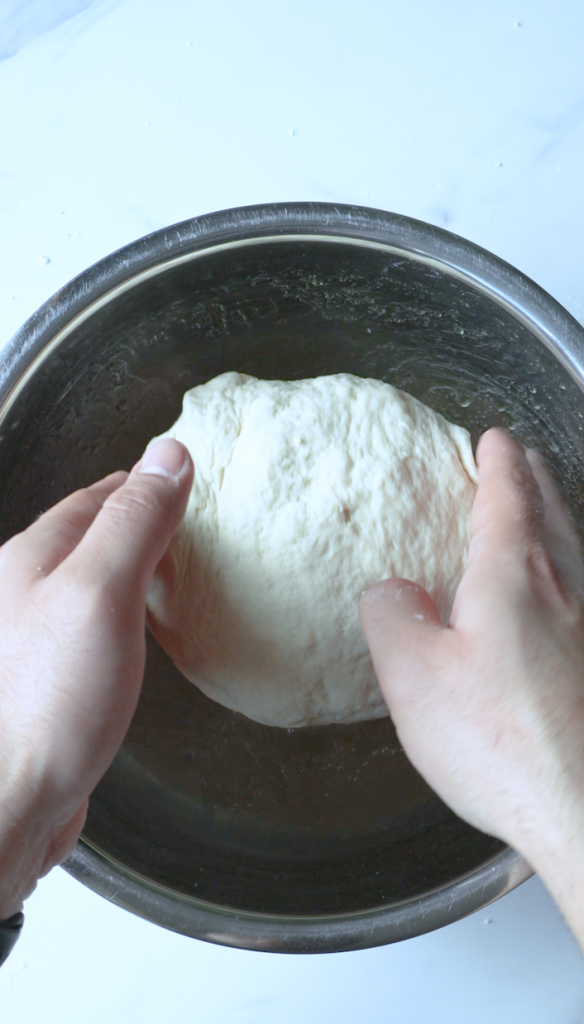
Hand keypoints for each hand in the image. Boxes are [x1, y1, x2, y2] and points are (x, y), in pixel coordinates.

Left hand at [0, 438, 192, 918]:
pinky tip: (134, 639)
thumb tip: (169, 454)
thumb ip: (135, 522)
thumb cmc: (49, 702)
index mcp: (31, 558)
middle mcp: (20, 591)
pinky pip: (85, 628)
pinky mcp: (39, 681)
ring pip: (84, 583)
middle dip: (134, 524)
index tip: (183, 478)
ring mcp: (27, 639)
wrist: (8, 803)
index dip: (142, 484)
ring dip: (126, 572)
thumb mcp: (103, 594)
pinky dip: (117, 618)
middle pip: (86, 537)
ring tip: (169, 575)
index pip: (96, 498)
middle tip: (186, 525)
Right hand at [360, 428, 583, 943]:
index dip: (498, 464)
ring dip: (559, 518)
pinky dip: (571, 569)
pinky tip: (562, 597)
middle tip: (521, 460)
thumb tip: (392, 589)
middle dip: (534, 480)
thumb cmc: (501, 745)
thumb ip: (392, 617)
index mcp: (514, 578)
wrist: (583, 811)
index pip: (507, 498)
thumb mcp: (414, 678)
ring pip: (577, 550)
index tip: (493, 439)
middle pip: (553, 514)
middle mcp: (566, 590)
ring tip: (545, 509)